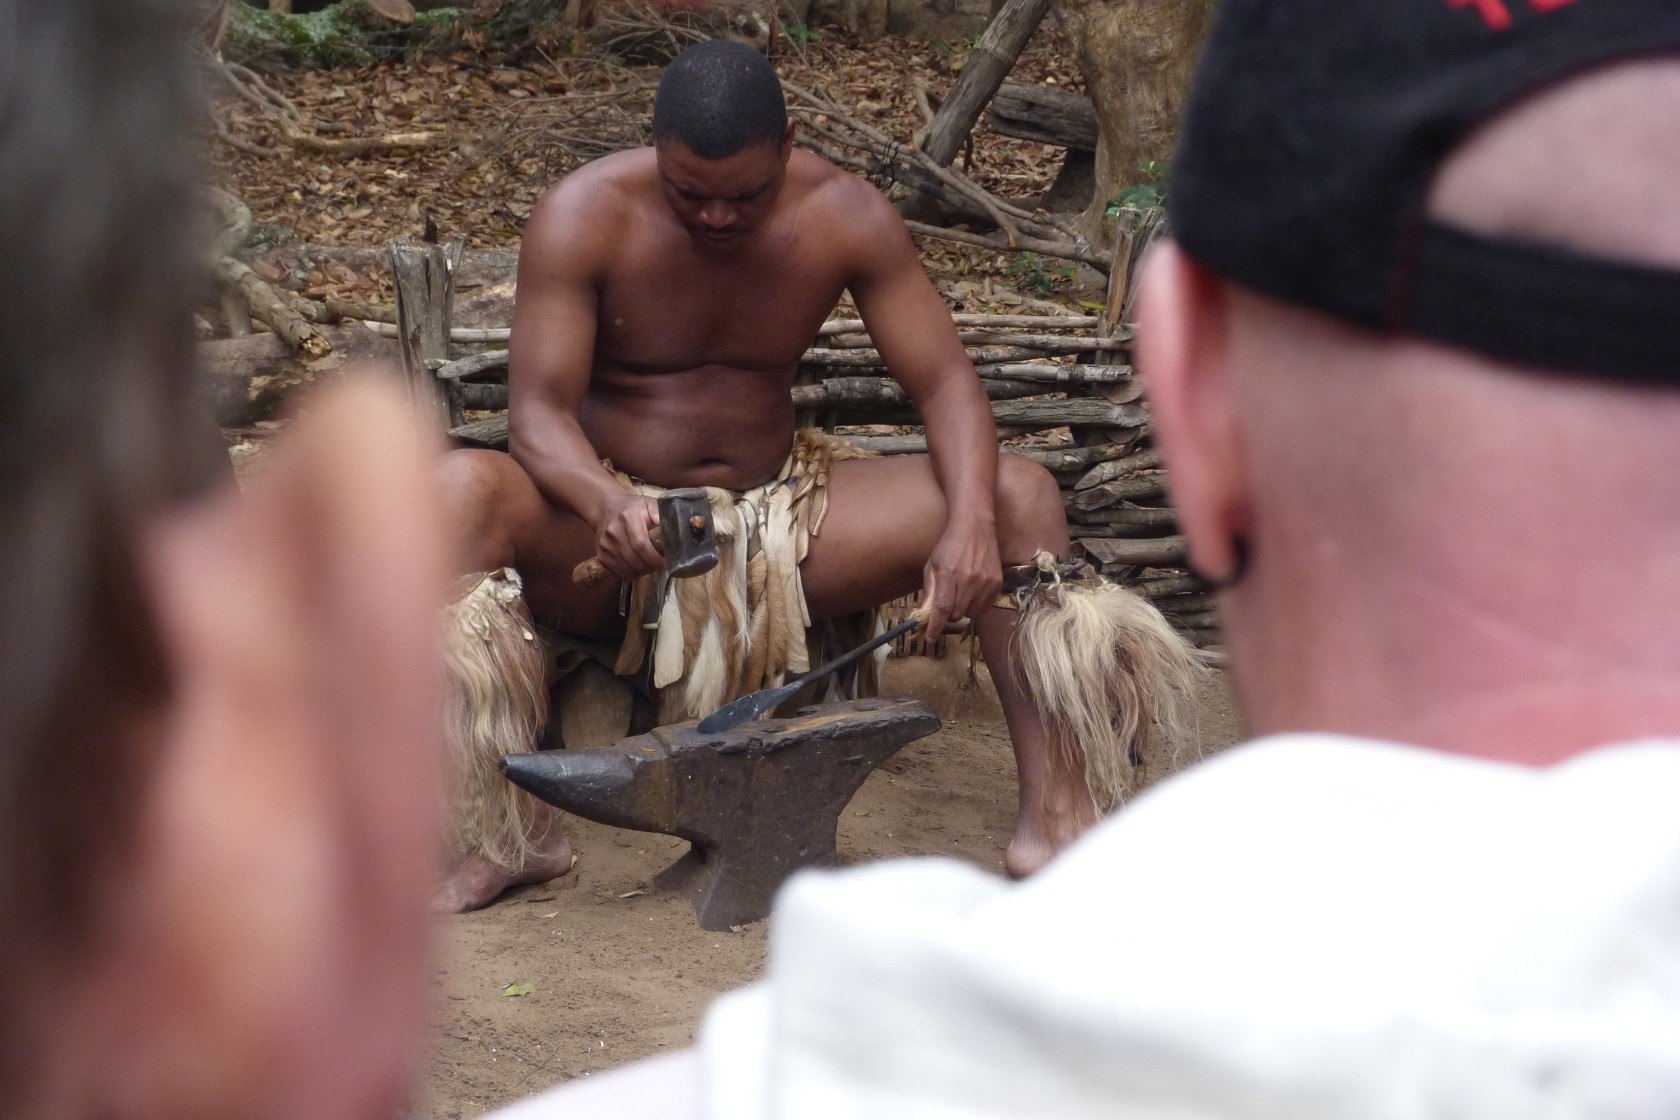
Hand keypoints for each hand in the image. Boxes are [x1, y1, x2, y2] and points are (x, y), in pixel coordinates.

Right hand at [593, 490, 662, 581]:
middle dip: (651, 566)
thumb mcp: (649, 504)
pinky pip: (620, 574)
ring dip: (643, 571)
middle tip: (660, 564)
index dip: (655, 557)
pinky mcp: (601, 556)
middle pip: (635, 560)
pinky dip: (633, 574)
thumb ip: (661, 514)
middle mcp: (613, 532)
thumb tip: (674, 529)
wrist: (606, 508)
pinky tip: (640, 566)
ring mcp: (605, 546)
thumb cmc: (633, 508)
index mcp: (627, 517)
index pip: (641, 544)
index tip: (666, 561)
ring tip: (651, 564)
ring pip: (628, 570)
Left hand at [920, 518, 1002, 639]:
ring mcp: (986, 583)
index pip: (942, 609)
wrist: (975, 527)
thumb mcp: (932, 566)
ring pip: (971, 613)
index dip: (935, 627)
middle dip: (947, 615)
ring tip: (960, 594)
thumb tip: (924, 616)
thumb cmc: (949, 546)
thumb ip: (930, 592)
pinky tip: (972, 591)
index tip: (929, 638)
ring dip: (962, 610)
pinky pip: (984, 607)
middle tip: (945, 605)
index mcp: (949, 575)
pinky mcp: (997, 584)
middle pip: (956, 615)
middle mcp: (970, 580)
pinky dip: (976, 605)